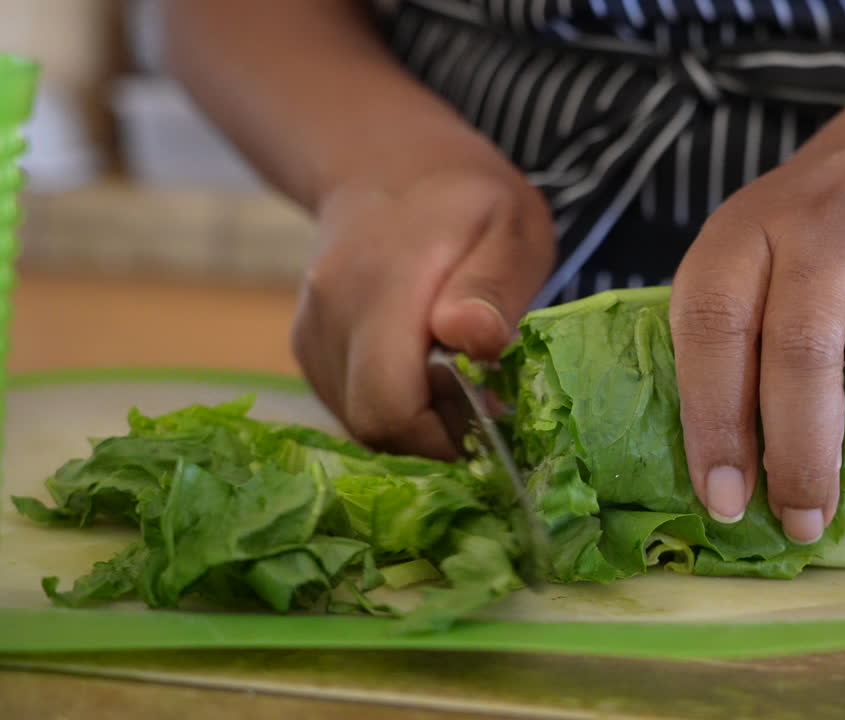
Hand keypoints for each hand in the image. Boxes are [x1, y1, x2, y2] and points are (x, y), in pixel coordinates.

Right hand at [292, 132, 554, 457]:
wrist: (390, 166)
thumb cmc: (468, 201)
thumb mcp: (509, 227)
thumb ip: (492, 285)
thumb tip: (473, 338)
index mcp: (385, 282)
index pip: (391, 404)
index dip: (445, 433)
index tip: (495, 417)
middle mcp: (331, 312)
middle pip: (371, 424)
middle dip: (435, 436)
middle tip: (486, 412)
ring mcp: (310, 332)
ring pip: (358, 421)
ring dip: (415, 423)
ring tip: (460, 388)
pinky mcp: (307, 347)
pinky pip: (347, 404)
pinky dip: (392, 408)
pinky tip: (426, 378)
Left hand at [670, 51, 844, 544]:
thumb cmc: (830, 212)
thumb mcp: (758, 238)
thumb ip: (739, 324)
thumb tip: (733, 464)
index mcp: (747, 232)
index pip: (713, 331)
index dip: (713, 424)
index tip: (722, 500)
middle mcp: (820, 235)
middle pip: (801, 361)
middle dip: (802, 461)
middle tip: (804, 527)